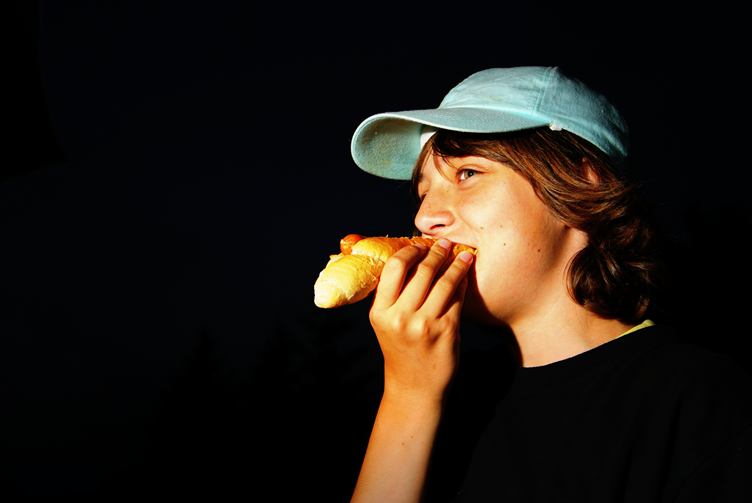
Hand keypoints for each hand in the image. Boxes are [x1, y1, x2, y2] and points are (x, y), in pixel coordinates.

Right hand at [369, 238, 473, 403]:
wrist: (414, 386)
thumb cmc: (400, 348)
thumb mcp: (385, 322)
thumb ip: (391, 294)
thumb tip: (408, 255)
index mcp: (380, 312)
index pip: (394, 267)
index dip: (410, 251)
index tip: (420, 244)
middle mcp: (400, 317)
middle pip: (422, 271)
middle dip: (436, 252)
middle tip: (445, 244)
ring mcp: (425, 325)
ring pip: (444, 282)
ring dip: (456, 264)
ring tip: (463, 255)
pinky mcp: (447, 331)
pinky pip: (457, 298)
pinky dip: (463, 283)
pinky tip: (466, 276)